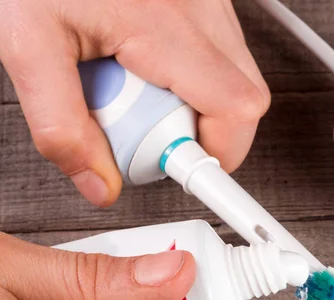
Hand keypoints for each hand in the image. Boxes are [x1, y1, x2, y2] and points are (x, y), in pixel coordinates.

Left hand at [0, 0, 270, 206]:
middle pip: (242, 104)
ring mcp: (210, 5)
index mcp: (164, 23)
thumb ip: (59, 125)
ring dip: (192, 109)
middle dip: (198, 136)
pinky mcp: (206, 6)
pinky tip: (148, 72)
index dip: (219, 156)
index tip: (193, 178)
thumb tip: (99, 182)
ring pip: (233, 86)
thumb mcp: (27, 45)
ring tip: (139, 93)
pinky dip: (189, 84)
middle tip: (144, 129)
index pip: (235, 109)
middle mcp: (201, 11)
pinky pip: (219, 64)